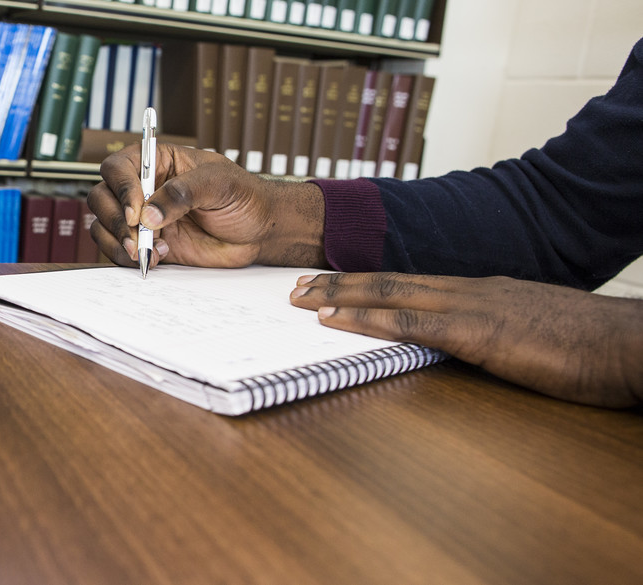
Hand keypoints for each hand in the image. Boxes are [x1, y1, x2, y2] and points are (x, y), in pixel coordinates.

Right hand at [87, 143, 328, 269]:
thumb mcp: (219, 183)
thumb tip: (149, 214)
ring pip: (104, 226)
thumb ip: (183, 193)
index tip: (138, 211)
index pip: (119, 167)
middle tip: (138, 236)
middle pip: (103, 197)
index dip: (121, 187)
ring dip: (118, 242)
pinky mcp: (148, 244)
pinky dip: (128, 258)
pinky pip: (119, 250)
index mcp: (158, 162)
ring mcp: (144, 219)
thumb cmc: (245, 196)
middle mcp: (144, 189)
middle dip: (116, 220)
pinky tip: (157, 257)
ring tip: (147, 251)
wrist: (259, 231)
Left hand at [289, 272, 642, 407]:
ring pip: (391, 294)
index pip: (411, 280)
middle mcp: (470, 289)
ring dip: (340, 296)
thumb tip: (467, 341)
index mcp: (482, 290)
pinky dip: (367, 320)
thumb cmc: (588, 345)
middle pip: (390, 280)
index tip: (332, 284)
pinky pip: (411, 324)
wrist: (629, 344)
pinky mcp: (479, 333)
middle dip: (339, 283)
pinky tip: (335, 322)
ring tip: (300, 299)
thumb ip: (495, 332)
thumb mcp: (531, 333)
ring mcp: (472, 307)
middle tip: (295, 285)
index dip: (367, 281)